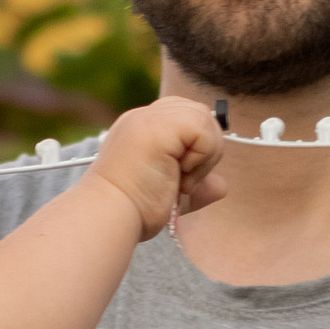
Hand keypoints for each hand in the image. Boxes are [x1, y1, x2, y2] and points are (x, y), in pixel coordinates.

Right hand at [89, 94, 225, 237]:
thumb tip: (221, 185)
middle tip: (183, 181)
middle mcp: (142, 118)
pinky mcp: (157, 126)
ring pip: (204, 118)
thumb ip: (197, 185)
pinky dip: (202, 156)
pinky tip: (180, 176)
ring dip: (204, 156)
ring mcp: (148, 118)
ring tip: (180, 181)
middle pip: (198, 112)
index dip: (196, 146)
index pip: (184, 116)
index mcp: (141, 129)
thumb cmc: (131, 211)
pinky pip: (202, 128)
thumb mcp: (171, 196)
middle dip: (205, 149)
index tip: (180, 178)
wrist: (108, 216)